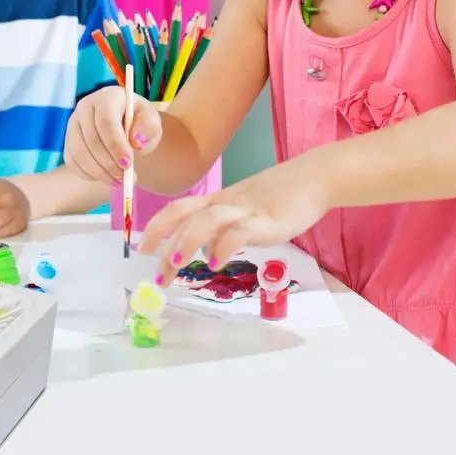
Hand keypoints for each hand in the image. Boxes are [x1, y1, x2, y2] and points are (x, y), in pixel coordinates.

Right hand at [63, 86, 162, 185]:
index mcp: (106, 97)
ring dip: (100, 173)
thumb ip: (148, 128)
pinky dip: (90, 175)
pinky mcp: (68, 143)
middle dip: (109, 164)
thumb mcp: (151, 122)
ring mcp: (73, 125)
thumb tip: (136, 141)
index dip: (116, 145)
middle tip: (126, 179)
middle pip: (91, 140)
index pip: (106, 122)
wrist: (126, 128)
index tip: (128, 164)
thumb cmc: (139, 122)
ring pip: (79, 154)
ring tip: (119, 182)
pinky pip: (73, 163)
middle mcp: (84, 108)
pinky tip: (107, 177)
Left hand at [138, 160, 330, 285]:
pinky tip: (216, 262)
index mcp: (217, 201)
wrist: (313, 177)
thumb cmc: (278, 196)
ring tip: (175, 265)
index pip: (178, 209)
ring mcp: (245, 210)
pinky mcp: (267, 220)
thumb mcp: (243, 211)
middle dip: (166, 246)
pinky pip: (240, 231)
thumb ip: (222, 230)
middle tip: (156, 277)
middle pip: (186, 218)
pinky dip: (225, 245)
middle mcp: (225, 203)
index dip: (157, 227)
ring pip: (207, 220)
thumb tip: (204, 253)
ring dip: (187, 242)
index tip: (141, 249)